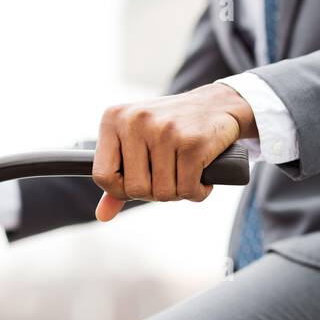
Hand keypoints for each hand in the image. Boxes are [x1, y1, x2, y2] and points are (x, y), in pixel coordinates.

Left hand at [93, 83, 254, 220]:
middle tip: (170, 178)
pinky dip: (197, 192)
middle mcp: (136, 121)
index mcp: (115, 119)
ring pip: (164, 192)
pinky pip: (189, 189)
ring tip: (186, 175)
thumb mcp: (138, 142)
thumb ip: (119, 177)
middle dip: (155, 193)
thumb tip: (103, 215)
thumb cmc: (173, 127)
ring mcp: (165, 131)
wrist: (217, 104)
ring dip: (179, 193)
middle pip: (135, 189)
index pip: (102, 175)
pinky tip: (202, 179)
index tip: (141, 183)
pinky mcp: (193, 143)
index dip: (121, 191)